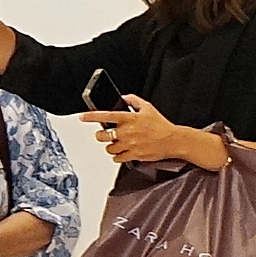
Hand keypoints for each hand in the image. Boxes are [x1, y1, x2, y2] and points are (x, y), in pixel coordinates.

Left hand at [83, 94, 228, 168]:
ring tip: (118, 144)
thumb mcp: (148, 108)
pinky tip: (123, 153)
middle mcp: (127, 132)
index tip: (82, 117)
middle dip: (101, 135)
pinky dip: (118, 156)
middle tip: (106, 135)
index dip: (91, 116)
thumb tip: (124, 98)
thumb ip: (134, 101)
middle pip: (102, 135)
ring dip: (111, 146)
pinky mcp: (133, 155)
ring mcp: (129, 144)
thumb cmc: (162, 125)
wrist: (173, 140)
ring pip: (109, 148)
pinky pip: (117, 158)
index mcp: (129, 118)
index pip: (105, 116)